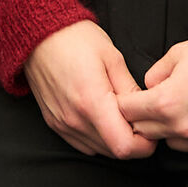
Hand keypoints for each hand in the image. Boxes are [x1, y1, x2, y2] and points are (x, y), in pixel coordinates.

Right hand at [23, 21, 151, 158]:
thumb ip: (130, 89)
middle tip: (136, 117)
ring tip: (118, 114)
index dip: (144, 144)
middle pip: (113, 152)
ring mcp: (63, 124)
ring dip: (114, 139)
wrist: (38, 34)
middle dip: (132, 140)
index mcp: (92, 102)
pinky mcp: (54, 124)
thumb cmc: (75, 38)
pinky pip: (83, 144)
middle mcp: (75, 119)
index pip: (124, 147)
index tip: (148, 126)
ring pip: (99, 150)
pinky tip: (101, 116)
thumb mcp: (112, 57)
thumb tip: (145, 111)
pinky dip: (97, 138)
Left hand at [115, 35, 187, 160]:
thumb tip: (149, 87)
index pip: (127, 112)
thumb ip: (156, 73)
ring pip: (171, 143)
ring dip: (171, 131)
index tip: (130, 98)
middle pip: (145, 131)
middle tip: (156, 104)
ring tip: (184, 110)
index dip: (126, 103)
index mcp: (165, 103)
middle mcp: (181, 128)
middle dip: (145, 118)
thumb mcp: (178, 54)